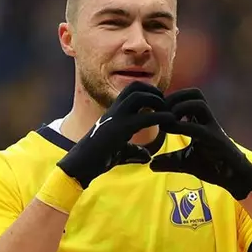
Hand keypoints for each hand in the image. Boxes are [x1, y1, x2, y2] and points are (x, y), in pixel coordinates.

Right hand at [57, 82, 174, 188]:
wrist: (81, 165)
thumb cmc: (98, 159)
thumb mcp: (121, 152)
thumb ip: (135, 150)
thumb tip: (148, 156)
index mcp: (115, 112)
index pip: (132, 89)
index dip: (149, 92)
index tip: (161, 104)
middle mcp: (115, 110)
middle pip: (135, 86)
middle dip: (154, 91)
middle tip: (166, 105)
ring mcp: (117, 118)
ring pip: (138, 95)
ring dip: (157, 100)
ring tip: (168, 112)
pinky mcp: (120, 129)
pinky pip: (145, 117)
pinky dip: (161, 117)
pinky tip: (170, 122)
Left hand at [150, 88, 251, 199]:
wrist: (234, 178)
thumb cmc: (212, 167)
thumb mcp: (185, 162)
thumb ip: (169, 160)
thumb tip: (151, 164)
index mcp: (201, 121)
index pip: (189, 97)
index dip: (171, 99)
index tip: (157, 110)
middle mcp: (208, 120)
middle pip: (195, 93)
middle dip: (174, 98)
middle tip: (160, 111)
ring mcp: (213, 128)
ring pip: (199, 103)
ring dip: (179, 108)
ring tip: (166, 122)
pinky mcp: (216, 140)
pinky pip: (199, 127)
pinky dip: (182, 127)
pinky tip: (170, 133)